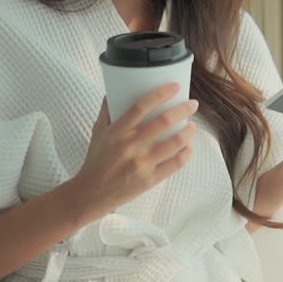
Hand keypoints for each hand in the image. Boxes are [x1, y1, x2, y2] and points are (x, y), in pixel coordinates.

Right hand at [69, 82, 198, 222]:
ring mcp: (141, 165)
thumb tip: (114, 90)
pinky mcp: (150, 180)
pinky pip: (175, 164)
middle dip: (183, 110)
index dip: (160, 94)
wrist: (90, 194)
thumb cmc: (96, 161)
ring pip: (175, 142)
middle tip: (192, 104)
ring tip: (192, 126)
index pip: (140, 107)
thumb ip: (107, 111)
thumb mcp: (98, 133)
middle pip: (164, 122)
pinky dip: (186, 153)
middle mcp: (130, 147)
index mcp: (116, 132)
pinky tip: (189, 147)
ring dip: (188, 131)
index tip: (175, 86)